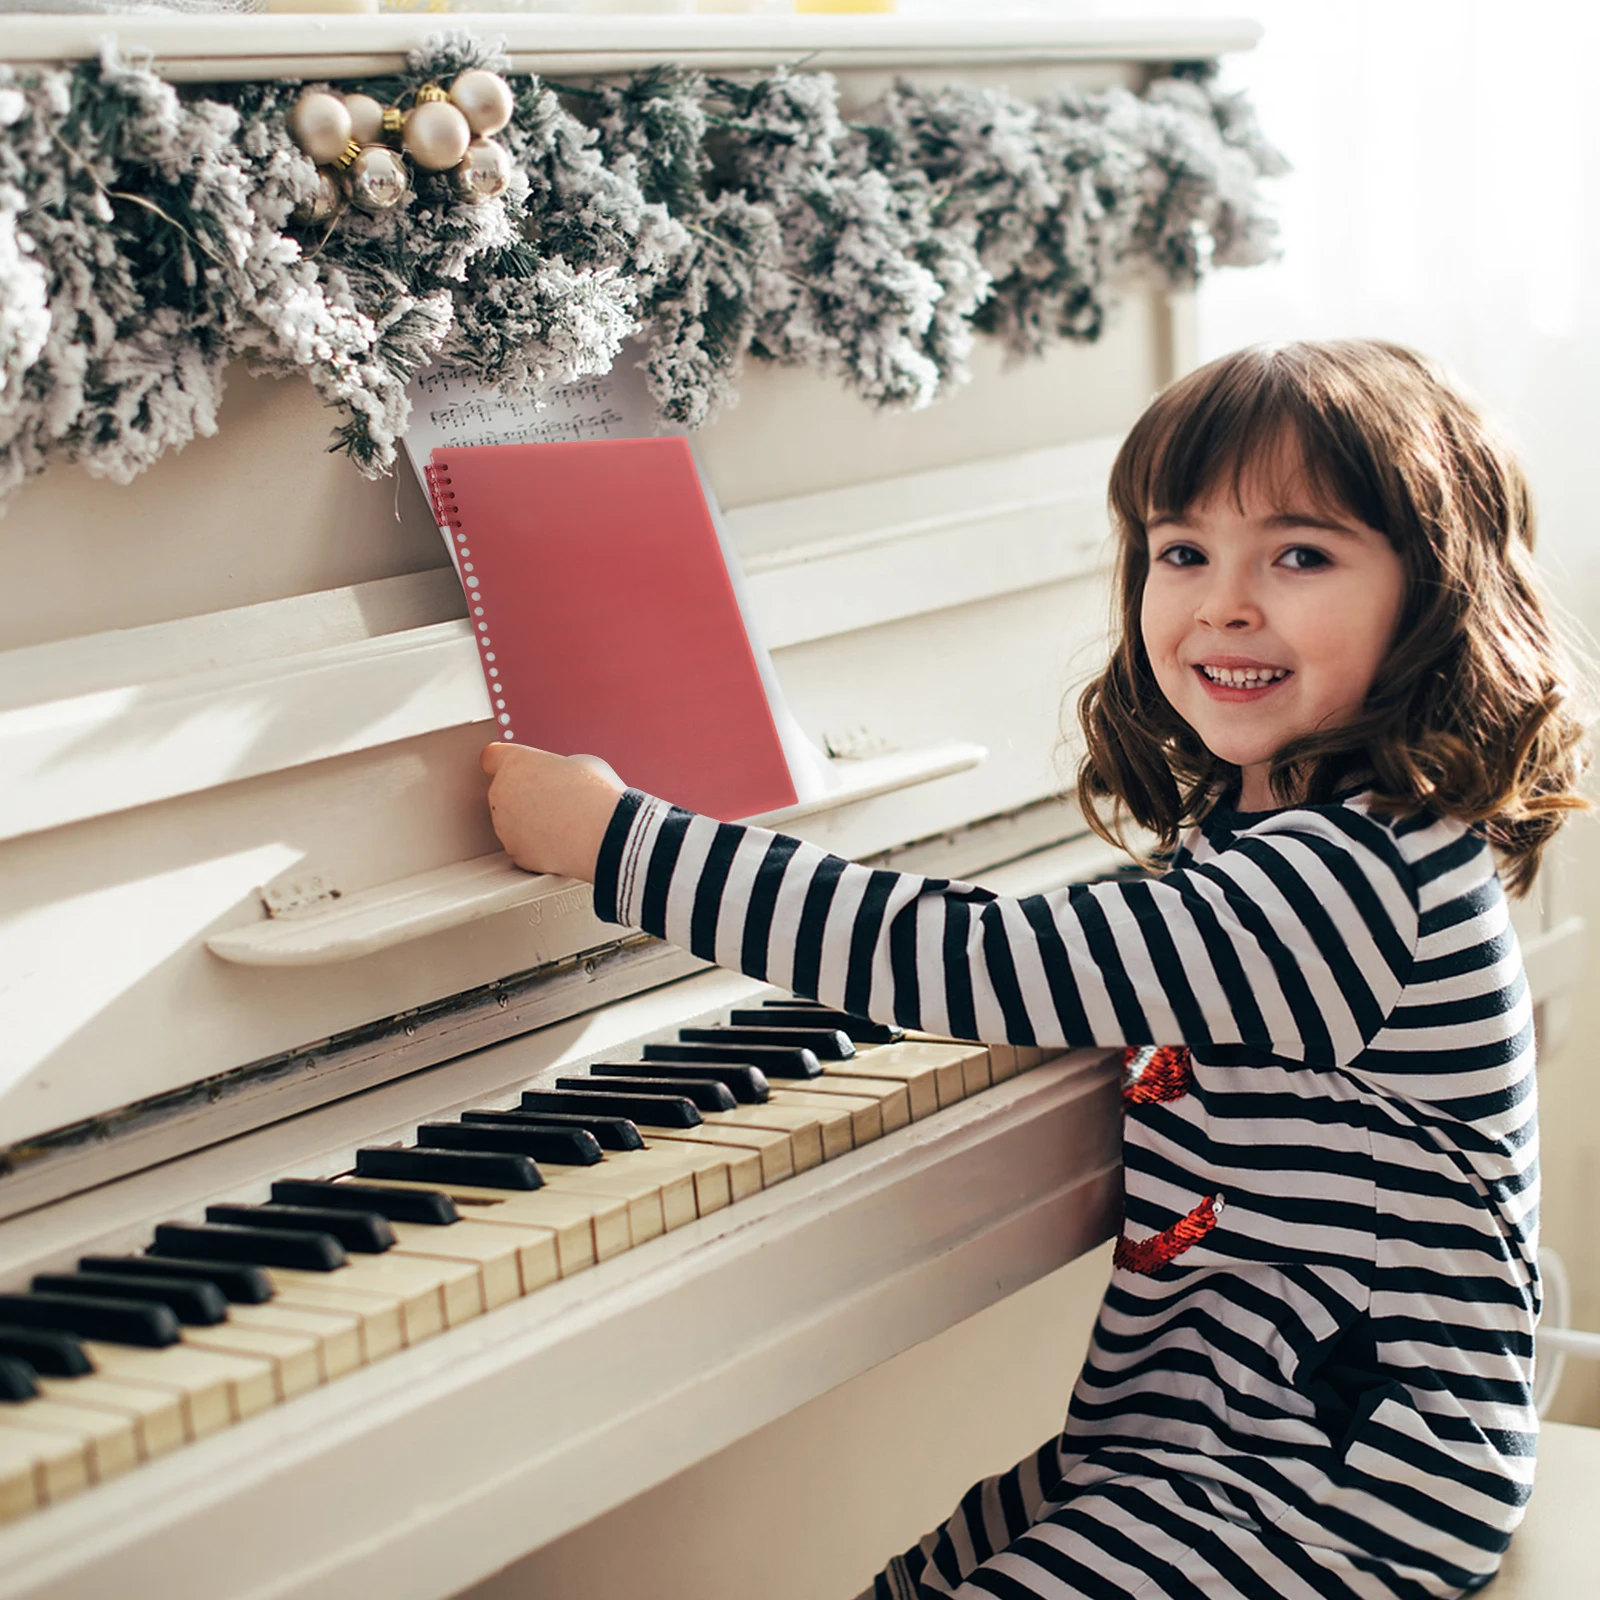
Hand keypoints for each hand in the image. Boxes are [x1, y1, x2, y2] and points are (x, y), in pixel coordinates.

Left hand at [480, 743, 625, 880]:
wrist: (607, 834)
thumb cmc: (597, 795)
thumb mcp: (579, 763)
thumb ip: (555, 769)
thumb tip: (556, 778)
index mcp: (515, 764)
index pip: (491, 757)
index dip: (506, 762)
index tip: (518, 770)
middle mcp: (501, 793)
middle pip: (503, 791)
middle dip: (522, 795)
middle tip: (554, 800)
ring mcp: (505, 827)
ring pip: (511, 821)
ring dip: (528, 821)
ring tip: (562, 822)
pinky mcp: (516, 853)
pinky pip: (523, 846)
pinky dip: (537, 845)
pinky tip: (561, 841)